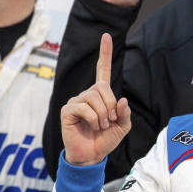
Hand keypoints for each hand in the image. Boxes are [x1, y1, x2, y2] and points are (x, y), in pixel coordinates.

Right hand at [60, 34, 131, 166]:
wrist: (91, 156)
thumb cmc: (105, 140)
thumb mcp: (122, 128)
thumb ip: (125, 114)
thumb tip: (122, 100)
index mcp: (100, 96)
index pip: (101, 70)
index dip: (104, 54)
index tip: (106, 36)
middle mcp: (86, 94)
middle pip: (102, 88)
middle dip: (111, 106)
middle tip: (109, 121)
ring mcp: (75, 101)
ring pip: (94, 97)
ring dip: (103, 115)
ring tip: (101, 126)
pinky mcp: (67, 110)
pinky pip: (84, 107)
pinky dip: (94, 119)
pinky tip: (92, 126)